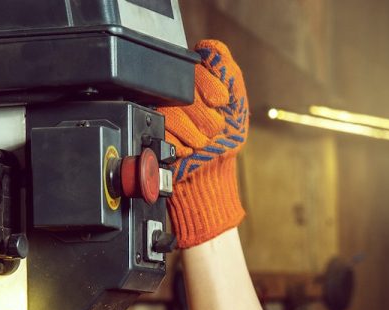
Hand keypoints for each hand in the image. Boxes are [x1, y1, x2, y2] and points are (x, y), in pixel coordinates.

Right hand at [161, 39, 248, 247]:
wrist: (207, 181)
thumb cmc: (222, 146)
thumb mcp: (236, 106)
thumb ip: (227, 72)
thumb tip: (210, 49)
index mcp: (192, 84)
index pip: (193, 66)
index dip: (210, 85)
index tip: (221, 102)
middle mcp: (173, 95)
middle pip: (184, 88)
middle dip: (205, 112)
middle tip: (213, 129)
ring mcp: (161, 113)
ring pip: (175, 109)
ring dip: (195, 131)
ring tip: (202, 143)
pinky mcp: (153, 132)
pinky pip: (165, 129)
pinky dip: (182, 143)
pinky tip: (189, 151)